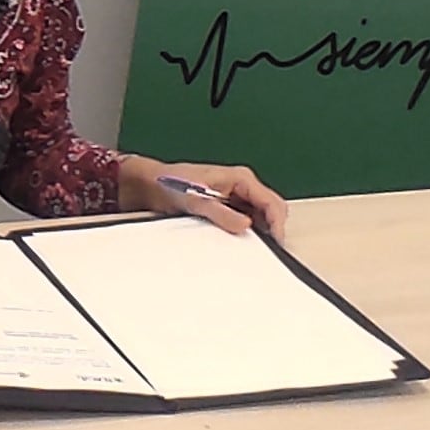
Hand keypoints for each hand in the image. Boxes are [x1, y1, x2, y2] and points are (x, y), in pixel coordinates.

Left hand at [122, 158, 291, 239]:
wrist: (152, 185)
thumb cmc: (172, 183)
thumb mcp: (197, 201)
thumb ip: (221, 213)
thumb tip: (245, 225)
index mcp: (241, 178)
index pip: (271, 202)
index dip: (277, 223)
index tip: (276, 243)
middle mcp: (242, 186)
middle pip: (271, 210)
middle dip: (273, 229)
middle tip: (269, 250)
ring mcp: (236, 197)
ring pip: (261, 216)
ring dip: (261, 231)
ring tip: (256, 249)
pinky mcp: (229, 207)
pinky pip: (247, 221)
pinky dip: (249, 232)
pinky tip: (242, 242)